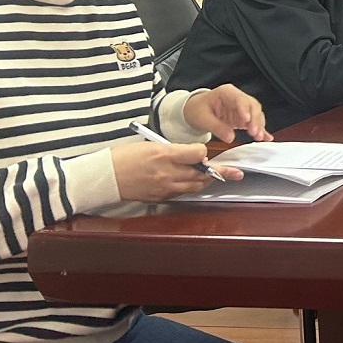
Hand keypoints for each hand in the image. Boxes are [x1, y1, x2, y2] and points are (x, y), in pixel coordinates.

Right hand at [112, 142, 241, 201]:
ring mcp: (163, 188)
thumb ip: (174, 150)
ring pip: (195, 186)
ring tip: (222, 178)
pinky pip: (181, 194)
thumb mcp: (150, 145)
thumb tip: (193, 154)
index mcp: (165, 154)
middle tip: (237, 173)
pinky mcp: (159, 198)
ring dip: (208, 182)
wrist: (104, 177)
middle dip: (221, 172)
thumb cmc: (124, 157)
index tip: (203, 152)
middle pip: (202, 174)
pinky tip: (195, 185)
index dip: (204, 153)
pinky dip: (191, 188)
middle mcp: (167, 173)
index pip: (198, 154)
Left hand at [182, 85, 270, 142]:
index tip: (247, 121)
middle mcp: (237, 98)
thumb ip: (217, 127)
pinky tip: (266, 137)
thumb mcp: (202, 119)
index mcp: (227, 92)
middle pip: (252, 106)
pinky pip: (254, 122)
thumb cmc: (196, 110)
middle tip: (254, 133)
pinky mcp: (243, 117)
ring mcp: (242, 107)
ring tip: (259, 137)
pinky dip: (260, 129)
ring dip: (259, 125)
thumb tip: (231, 138)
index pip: (240, 99)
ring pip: (256, 114)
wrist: (194, 110)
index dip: (245, 110)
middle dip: (255, 120)